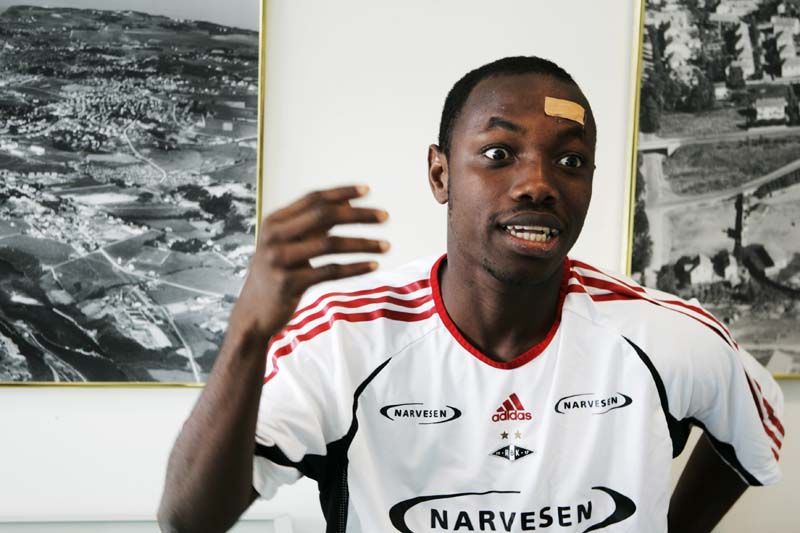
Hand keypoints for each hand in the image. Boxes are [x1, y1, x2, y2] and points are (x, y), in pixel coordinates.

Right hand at [229, 185, 389, 342]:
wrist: (253, 313)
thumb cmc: (277, 274)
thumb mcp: (288, 244)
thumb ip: (313, 225)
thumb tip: (348, 203)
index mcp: (274, 222)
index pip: (313, 199)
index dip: (341, 192)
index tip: (367, 190)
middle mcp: (274, 237)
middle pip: (323, 216)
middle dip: (358, 215)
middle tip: (385, 217)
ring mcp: (280, 260)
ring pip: (330, 245)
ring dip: (363, 244)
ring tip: (386, 246)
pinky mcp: (288, 284)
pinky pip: (330, 272)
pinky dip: (354, 268)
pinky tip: (373, 265)